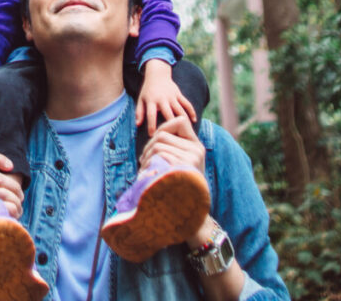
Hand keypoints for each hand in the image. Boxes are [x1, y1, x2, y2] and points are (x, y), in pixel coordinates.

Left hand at [136, 60, 196, 135]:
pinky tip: (195, 121)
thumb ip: (139, 112)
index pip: (151, 115)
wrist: (157, 74)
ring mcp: (172, 96)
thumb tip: (137, 125)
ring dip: (183, 121)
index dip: (151, 126)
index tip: (152, 136)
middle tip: (173, 139)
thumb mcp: (141, 99)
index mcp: (152, 100)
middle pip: (168, 114)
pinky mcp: (179, 94)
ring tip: (186, 133)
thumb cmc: (148, 90)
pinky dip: (191, 111)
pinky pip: (187, 103)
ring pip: (179, 110)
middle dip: (170, 126)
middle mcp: (162, 99)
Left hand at [139, 116, 211, 250]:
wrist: (192, 218)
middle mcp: (197, 150)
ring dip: (146, 156)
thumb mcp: (183, 165)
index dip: (165, 127)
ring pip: (158, 145)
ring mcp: (191, 159)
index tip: (156, 141)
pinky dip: (148, 164)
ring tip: (144, 170)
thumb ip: (175, 149)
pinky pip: (159, 156)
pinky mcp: (183, 167)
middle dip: (148, 146)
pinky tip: (146, 175)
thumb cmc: (181, 189)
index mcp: (197, 146)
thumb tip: (154, 135)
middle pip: (163, 135)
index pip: (180, 121)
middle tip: (143, 160)